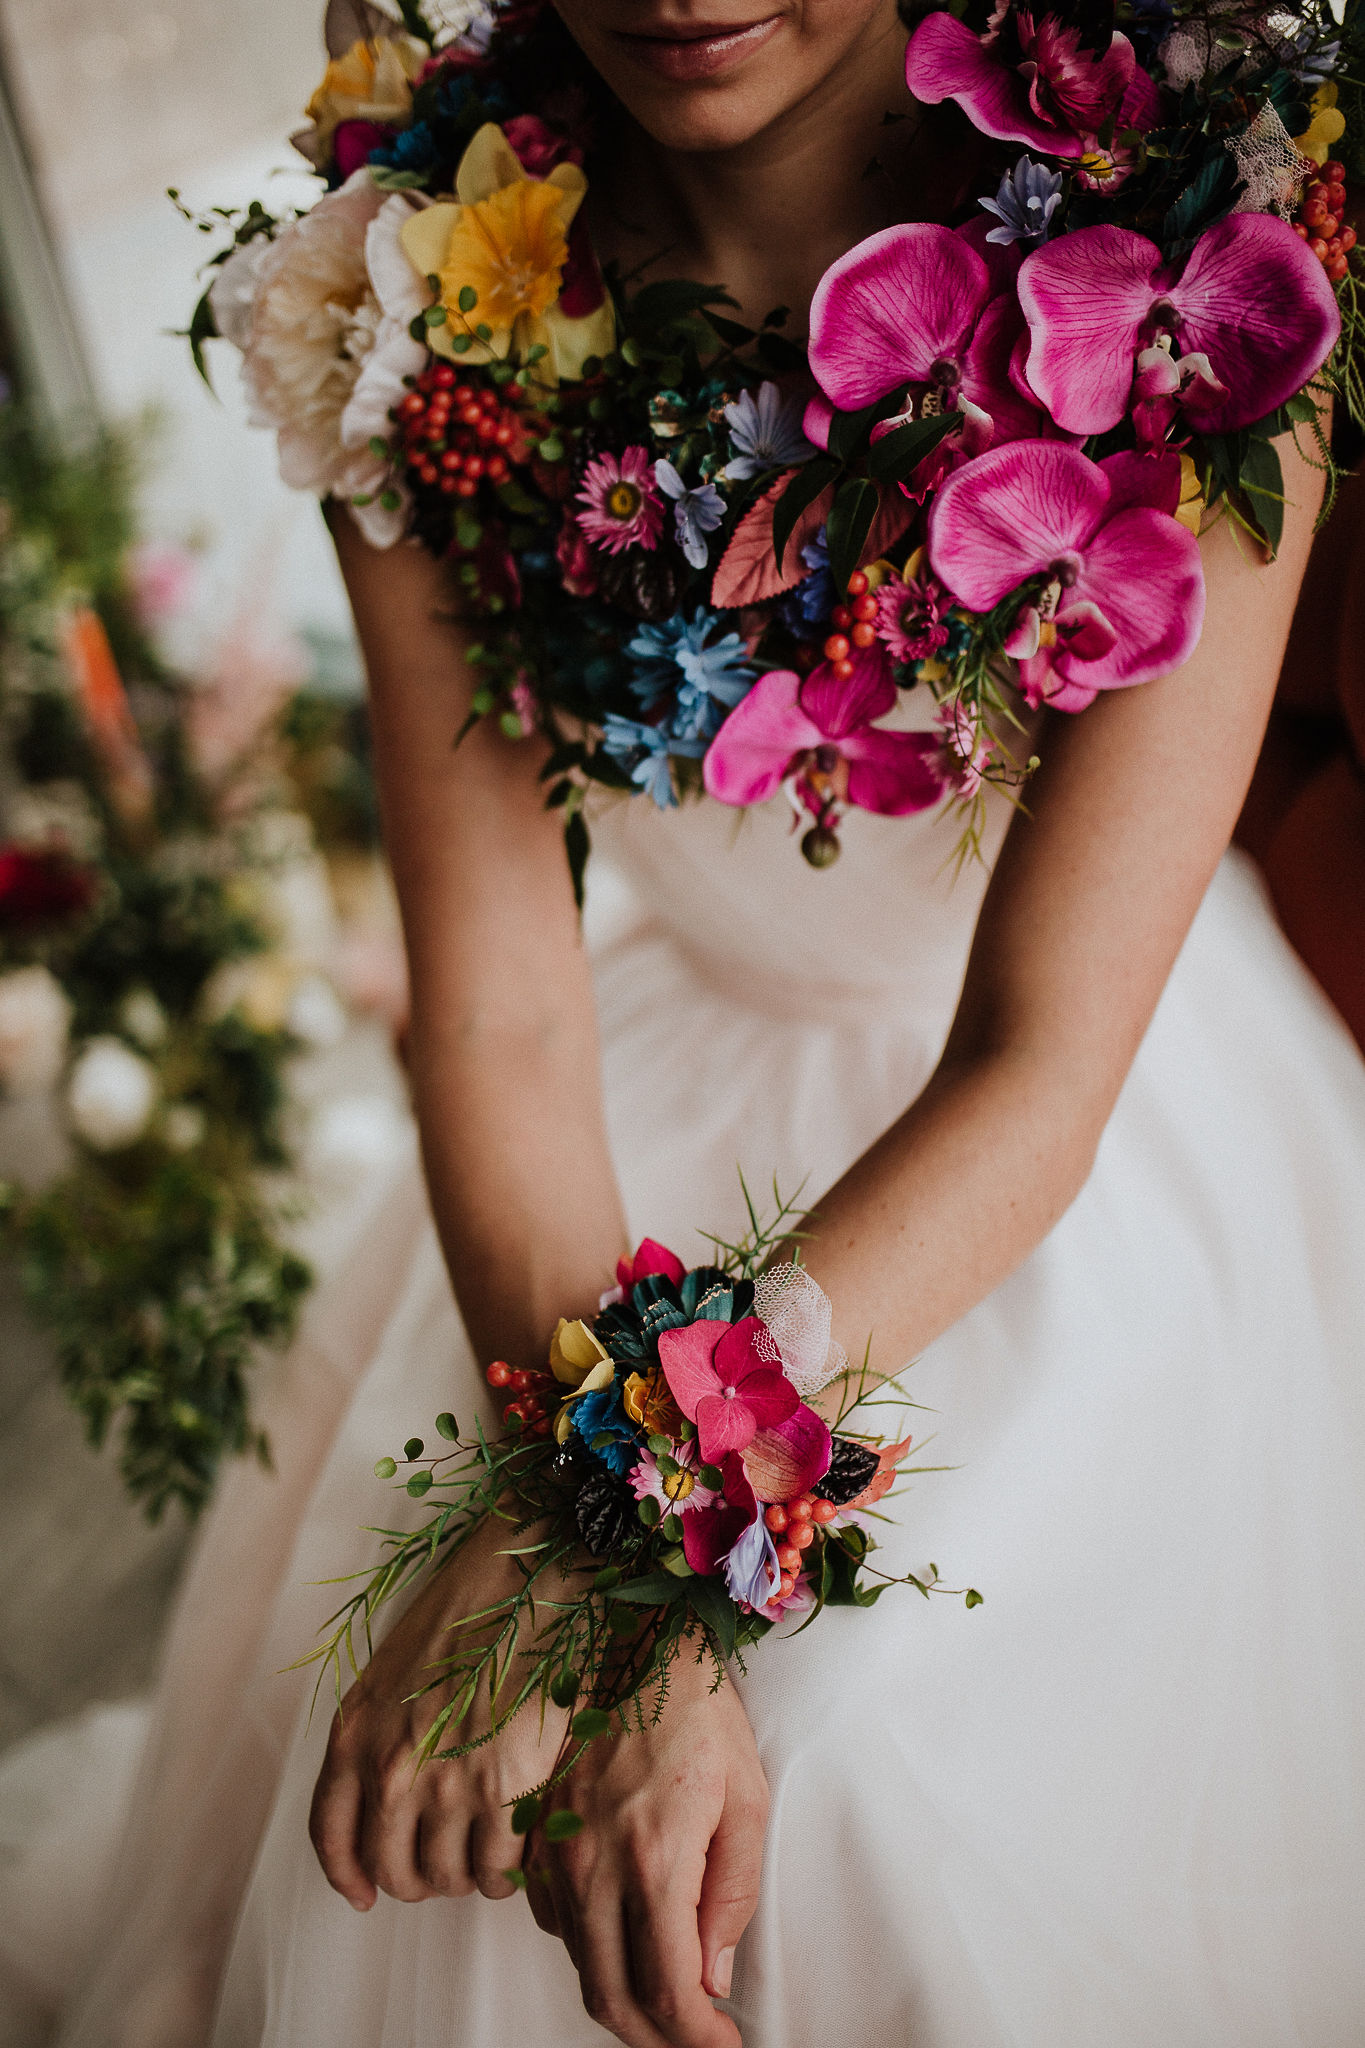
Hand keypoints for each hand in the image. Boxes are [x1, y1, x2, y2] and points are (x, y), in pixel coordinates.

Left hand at [309, 1514, 569, 1908]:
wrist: (525, 1579)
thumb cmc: (467, 1613)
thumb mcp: (393, 1673)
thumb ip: (379, 1738)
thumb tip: (388, 1802)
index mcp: (354, 1735)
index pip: (333, 1838)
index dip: (349, 1877)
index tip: (364, 1894)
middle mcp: (389, 1770)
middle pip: (394, 1870)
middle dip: (420, 1879)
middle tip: (447, 1866)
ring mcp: (445, 1784)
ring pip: (447, 1878)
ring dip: (467, 1877)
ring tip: (489, 1855)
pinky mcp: (503, 1790)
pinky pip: (497, 1868)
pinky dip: (508, 1873)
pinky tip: (519, 1852)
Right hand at [524, 1651, 767, 2047]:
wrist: (631, 1639)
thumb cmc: (697, 1709)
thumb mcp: (746, 1798)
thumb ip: (731, 1894)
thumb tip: (712, 1974)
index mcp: (653, 1855)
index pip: (667, 1988)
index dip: (696, 2040)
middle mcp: (592, 1862)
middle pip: (614, 1997)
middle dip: (659, 2041)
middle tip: (696, 2043)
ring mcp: (556, 1849)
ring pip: (580, 1967)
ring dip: (624, 2003)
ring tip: (670, 2005)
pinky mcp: (537, 1834)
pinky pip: (555, 1923)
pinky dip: (591, 1953)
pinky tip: (627, 1941)